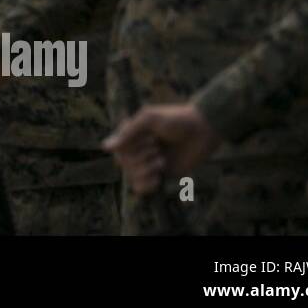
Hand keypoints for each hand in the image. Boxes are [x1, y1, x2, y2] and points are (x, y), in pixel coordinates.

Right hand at [102, 103, 221, 194]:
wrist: (203, 130)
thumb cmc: (176, 119)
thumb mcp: (149, 119)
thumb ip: (128, 133)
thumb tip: (104, 147)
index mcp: (132, 134)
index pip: (116, 149)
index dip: (128, 147)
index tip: (147, 137)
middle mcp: (137, 149)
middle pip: (123, 164)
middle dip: (140, 157)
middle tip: (157, 147)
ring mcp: (148, 163)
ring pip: (132, 176)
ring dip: (145, 170)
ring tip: (161, 161)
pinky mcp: (160, 175)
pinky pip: (142, 187)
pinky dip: (146, 186)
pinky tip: (157, 179)